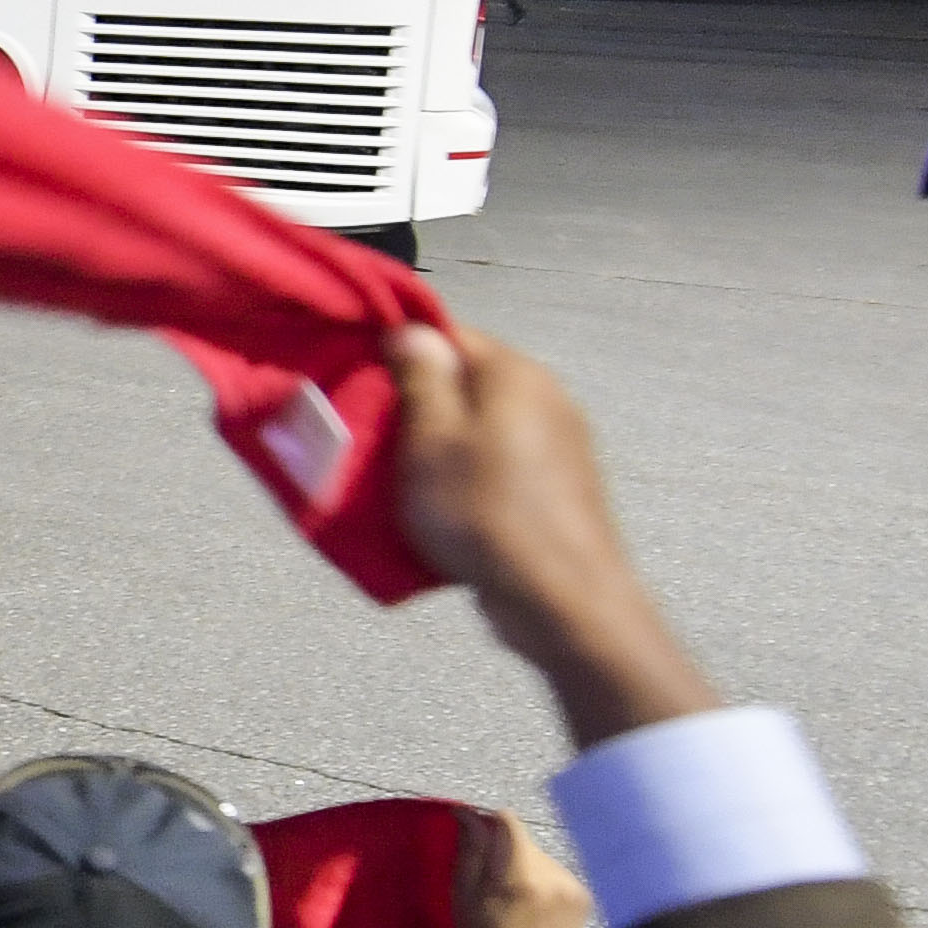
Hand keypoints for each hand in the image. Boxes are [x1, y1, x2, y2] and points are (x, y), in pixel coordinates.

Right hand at [388, 322, 717, 748]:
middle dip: (420, 406)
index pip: (449, 335)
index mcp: (514, 373)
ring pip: (485, 429)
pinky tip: (451, 512)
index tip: (363, 384)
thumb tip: (412, 331)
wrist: (561, 596)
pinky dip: (473, 479)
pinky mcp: (564, 487)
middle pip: (468, 384)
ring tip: (407, 483)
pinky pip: (503, 467)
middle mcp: (547, 397)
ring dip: (445, 447)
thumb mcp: (431, 438)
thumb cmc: (483, 511)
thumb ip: (421, 377)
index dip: (400, 353)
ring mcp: (562, 444)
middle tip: (376, 440)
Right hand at [455, 809, 592, 927]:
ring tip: (517, 896)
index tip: (476, 837)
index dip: (489, 823)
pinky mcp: (585, 895)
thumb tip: (468, 812)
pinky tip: (536, 904)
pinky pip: (558, 873)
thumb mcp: (463, 894)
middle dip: (508, 852)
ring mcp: (574, 885)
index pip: (509, 822)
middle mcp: (554, 874)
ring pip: (542, 857)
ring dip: (528, 866)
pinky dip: (545, 881)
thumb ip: (470, 850)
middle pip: (526, 841)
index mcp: (520, 874)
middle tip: (494, 880)